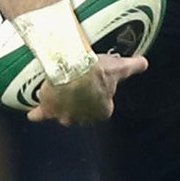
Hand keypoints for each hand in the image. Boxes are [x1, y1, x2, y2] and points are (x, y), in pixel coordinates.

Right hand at [28, 53, 146, 125]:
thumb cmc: (98, 70)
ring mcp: (64, 115)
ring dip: (60, 110)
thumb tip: (145, 63)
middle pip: (80, 114)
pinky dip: (37, 114)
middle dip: (78, 106)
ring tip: (57, 101)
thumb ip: (133, 66)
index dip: (99, 100)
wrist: (73, 69)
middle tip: (76, 91)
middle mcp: (83, 117)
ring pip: (62, 116)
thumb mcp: (119, 67)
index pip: (102, 110)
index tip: (96, 89)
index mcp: (102, 110)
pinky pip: (40, 115)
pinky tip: (34, 114)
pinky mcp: (48, 109)